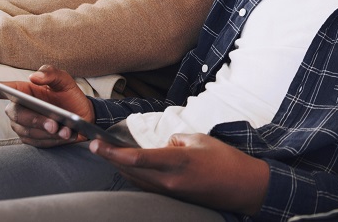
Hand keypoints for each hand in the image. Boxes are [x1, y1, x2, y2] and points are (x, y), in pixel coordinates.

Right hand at [0, 65, 94, 146]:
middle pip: (17, 114)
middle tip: (55, 123)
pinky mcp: (31, 139)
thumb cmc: (68, 96)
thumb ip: (51, 73)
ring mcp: (22, 125)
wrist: (82, 116)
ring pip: (28, 131)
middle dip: (36, 120)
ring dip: (48, 132)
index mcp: (21, 90)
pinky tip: (66, 136)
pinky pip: (37, 142)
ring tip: (67, 131)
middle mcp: (17, 108)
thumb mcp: (65, 81)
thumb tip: (34, 76)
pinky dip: (52, 140)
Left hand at [89, 133, 269, 215]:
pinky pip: (146, 186)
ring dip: (120, 168)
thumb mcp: (200, 139)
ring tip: (109, 153)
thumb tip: (163, 144)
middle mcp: (170, 180)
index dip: (113, 152)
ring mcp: (170, 192)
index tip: (96, 143)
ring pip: (136, 180)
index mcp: (178, 161)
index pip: (137, 158)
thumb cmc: (226, 160)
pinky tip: (130, 167)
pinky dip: (135, 175)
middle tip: (96, 145)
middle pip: (130, 171)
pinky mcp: (173, 198)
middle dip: (110, 159)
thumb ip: (176, 140)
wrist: (242, 187)